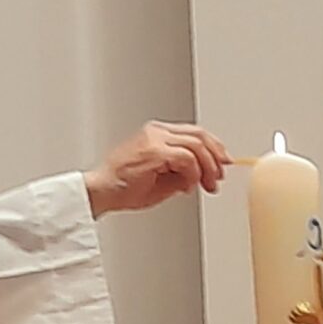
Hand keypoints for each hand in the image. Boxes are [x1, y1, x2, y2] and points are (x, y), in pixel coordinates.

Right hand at [85, 121, 230, 217]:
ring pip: (197, 145)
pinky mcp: (154, 151)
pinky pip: (187, 158)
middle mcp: (155, 131)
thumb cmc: (123, 188)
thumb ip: (183, 171)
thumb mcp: (163, 178)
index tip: (222, 164)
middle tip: (219, 177)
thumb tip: (204, 174)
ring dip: (207, 168)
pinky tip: (188, 186)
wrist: (100, 192)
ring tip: (207, 185)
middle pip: (200, 135)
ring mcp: (154, 138)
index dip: (214, 148)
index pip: (194, 133)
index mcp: (156, 133)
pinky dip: (193, 174)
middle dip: (216, 158)